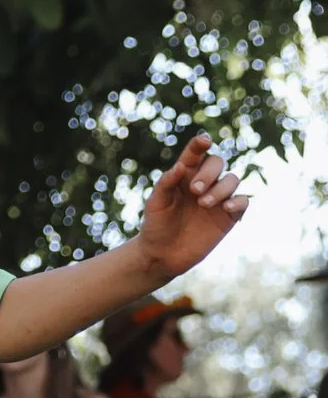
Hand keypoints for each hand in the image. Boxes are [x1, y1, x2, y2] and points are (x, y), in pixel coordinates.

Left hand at [133, 134, 248, 279]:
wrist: (161, 255)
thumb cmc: (155, 226)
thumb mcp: (155, 204)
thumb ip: (166, 184)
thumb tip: (181, 166)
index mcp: (184, 176)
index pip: (195, 154)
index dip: (200, 144)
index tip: (203, 142)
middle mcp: (204, 183)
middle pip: (217, 163)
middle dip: (209, 173)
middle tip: (194, 190)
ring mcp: (218, 198)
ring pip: (232, 180)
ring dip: (221, 188)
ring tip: (203, 204)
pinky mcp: (228, 216)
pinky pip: (243, 201)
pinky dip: (238, 201)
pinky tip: (226, 208)